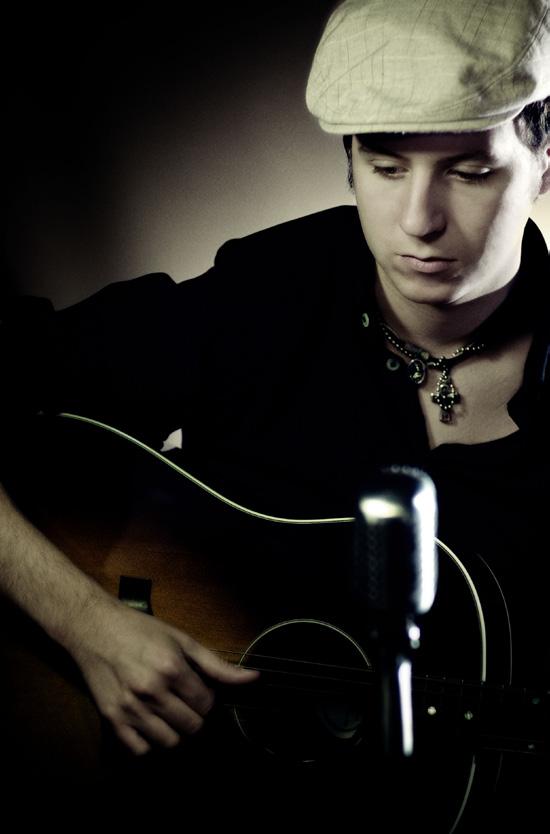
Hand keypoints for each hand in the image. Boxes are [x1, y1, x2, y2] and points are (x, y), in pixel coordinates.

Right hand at [67, 596, 258, 754]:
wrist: (94, 628)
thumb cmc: (139, 630)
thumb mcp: (181, 640)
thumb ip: (216, 664)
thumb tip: (252, 678)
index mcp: (172, 668)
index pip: (206, 704)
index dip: (206, 698)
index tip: (197, 689)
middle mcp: (151, 690)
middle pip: (192, 726)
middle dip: (194, 715)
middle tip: (185, 700)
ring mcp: (130, 707)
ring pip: (169, 742)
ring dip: (174, 730)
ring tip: (169, 711)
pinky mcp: (112, 718)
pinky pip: (140, 749)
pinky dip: (149, 741)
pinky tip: (150, 722)